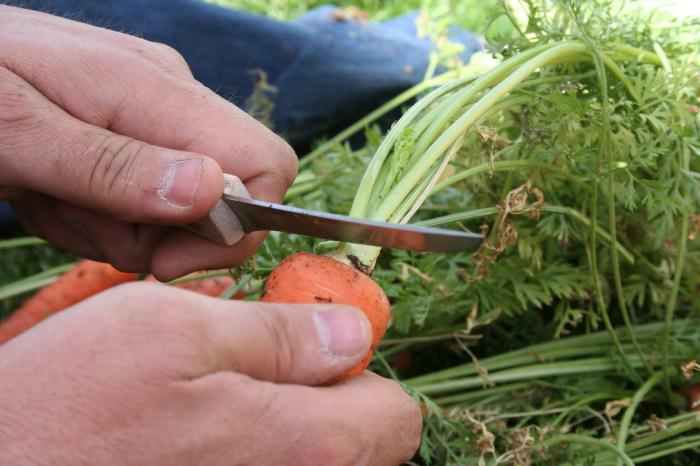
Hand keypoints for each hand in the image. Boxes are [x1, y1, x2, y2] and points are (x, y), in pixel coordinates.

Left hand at [0, 6, 297, 279]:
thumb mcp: (16, 135)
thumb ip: (112, 166)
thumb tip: (214, 193)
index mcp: (160, 91)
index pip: (266, 166)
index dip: (236, 227)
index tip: (163, 258)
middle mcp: (171, 100)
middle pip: (224, 202)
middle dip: (157, 236)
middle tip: (78, 217)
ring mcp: (151, 117)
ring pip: (178, 214)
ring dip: (113, 228)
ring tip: (50, 197)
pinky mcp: (128, 137)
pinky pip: (142, 206)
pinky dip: (97, 218)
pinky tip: (51, 192)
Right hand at [0, 283, 421, 464]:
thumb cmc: (69, 407)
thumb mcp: (173, 328)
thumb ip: (280, 334)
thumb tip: (354, 331)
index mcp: (305, 446)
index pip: (396, 415)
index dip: (363, 369)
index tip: (316, 344)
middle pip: (366, 452)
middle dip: (330, 401)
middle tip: (259, 371)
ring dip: (289, 430)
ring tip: (221, 406)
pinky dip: (253, 457)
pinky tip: (197, 441)